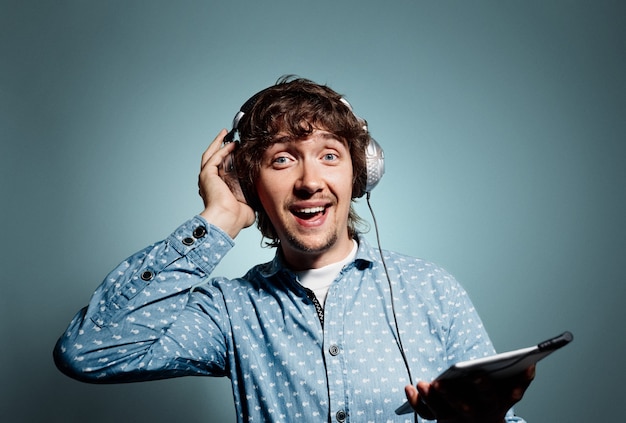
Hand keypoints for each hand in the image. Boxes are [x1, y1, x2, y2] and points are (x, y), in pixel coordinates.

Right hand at [198, 129, 254, 238]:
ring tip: (225, 134)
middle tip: (226, 136)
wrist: (227, 218)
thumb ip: (253, 199)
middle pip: (212, 159)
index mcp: (217, 190)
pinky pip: (214, 157)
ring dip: (218, 143)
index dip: (226, 159)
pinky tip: (232, 144)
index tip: (235, 151)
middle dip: (218, 146)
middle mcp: (209, 183)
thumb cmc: (236, 218)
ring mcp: (206, 178)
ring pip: (210, 155)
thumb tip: (264, 197)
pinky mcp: (207, 174)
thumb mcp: (248, 206)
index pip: (220, 170)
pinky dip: (222, 149)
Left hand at [404, 365, 534, 422]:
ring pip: (439, 412)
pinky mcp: (440, 418)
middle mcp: (472, 415)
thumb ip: (522, 380)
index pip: (487, 396)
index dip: (482, 385)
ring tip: (420, 383)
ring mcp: (454, 419)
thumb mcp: (511, 392)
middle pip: (461, 408)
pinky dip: (415, 402)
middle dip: (450, 396)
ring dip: (429, 399)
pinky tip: (408, 387)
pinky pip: (425, 413)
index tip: (475, 374)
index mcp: (491, 406)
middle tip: (438, 382)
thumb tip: (531, 363)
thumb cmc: (497, 400)